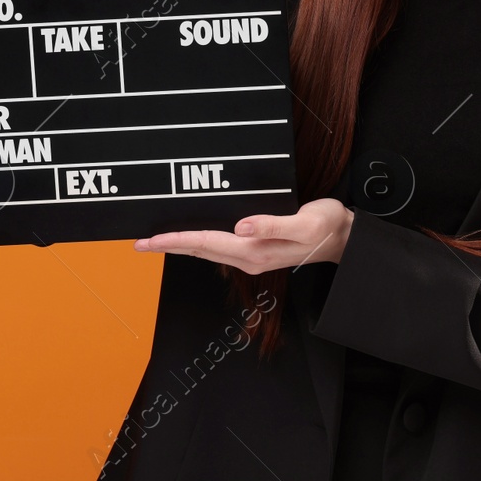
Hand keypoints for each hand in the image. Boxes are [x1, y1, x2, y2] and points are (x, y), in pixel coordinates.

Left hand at [134, 199, 354, 272]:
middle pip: (199, 249)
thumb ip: (271, 224)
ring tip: (157, 240)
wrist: (342, 237)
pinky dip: (198, 241)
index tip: (150, 240)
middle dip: (168, 245)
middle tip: (139, 242)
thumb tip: (241, 226)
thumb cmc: (324, 227)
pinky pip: (218, 246)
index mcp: (254, 250)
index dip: (175, 240)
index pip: (205, 243)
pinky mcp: (255, 248)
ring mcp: (251, 255)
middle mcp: (248, 257)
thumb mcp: (303, 223)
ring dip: (180, 244)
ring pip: (206, 249)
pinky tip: (191, 236)